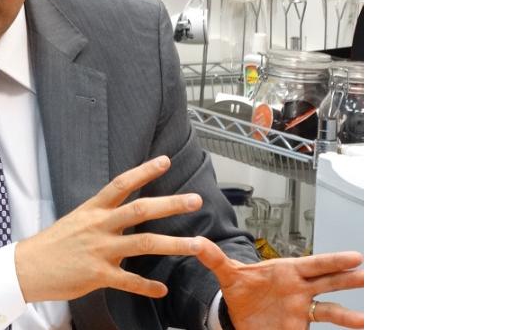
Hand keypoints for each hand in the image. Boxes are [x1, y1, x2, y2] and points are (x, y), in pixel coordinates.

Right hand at [15, 155, 203, 301]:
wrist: (27, 268)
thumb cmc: (53, 244)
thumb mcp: (78, 219)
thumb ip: (103, 215)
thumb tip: (125, 209)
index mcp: (93, 209)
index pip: (121, 184)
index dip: (144, 171)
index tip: (165, 161)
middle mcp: (99, 226)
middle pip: (140, 210)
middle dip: (171, 205)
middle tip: (195, 200)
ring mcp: (100, 250)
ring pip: (144, 244)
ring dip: (174, 244)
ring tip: (198, 245)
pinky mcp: (98, 275)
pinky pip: (129, 281)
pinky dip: (147, 286)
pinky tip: (162, 289)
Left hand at [194, 238, 363, 328]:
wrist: (239, 313)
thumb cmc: (242, 289)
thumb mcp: (228, 273)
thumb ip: (214, 258)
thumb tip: (196, 243)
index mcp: (287, 271)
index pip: (313, 264)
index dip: (333, 261)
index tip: (355, 257)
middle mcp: (300, 289)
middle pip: (328, 283)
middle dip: (348, 280)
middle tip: (367, 276)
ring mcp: (302, 309)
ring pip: (328, 310)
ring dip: (348, 315)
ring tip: (366, 319)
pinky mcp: (299, 326)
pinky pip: (319, 329)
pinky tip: (354, 325)